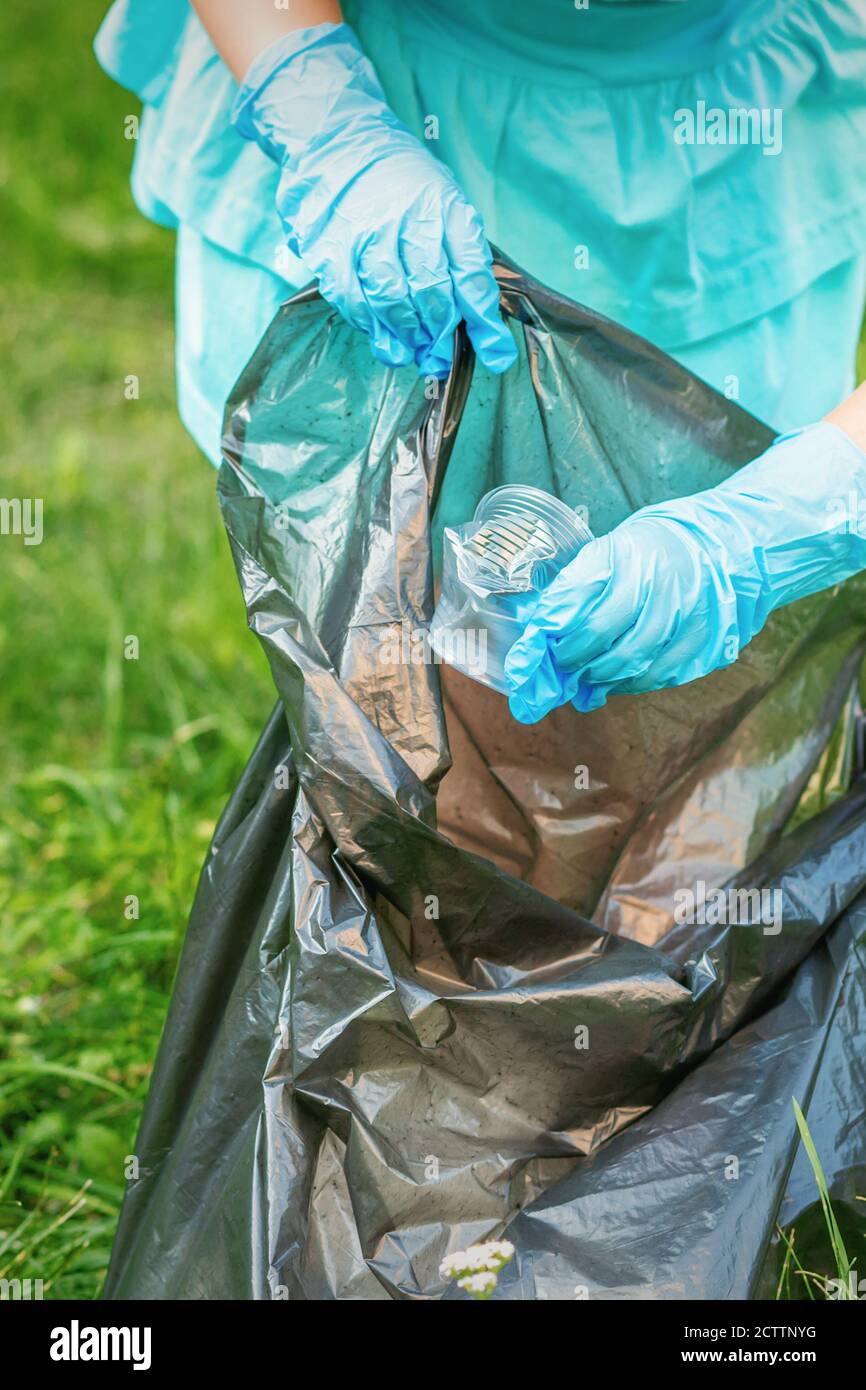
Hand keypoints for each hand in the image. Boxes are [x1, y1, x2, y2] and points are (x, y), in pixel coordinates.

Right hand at [232, 23, 515, 376]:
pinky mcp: (332, 246)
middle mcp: (409, 218)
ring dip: (408, 336)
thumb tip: (476, 318)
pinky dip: (371, 326)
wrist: (337, 137)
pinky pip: (354, 299)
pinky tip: (383, 337)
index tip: (496, 356)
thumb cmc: (399, 179)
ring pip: (393, 300)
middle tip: (441, 358)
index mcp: (445, 207)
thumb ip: (458, 254)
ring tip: (415, 352)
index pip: (471, 273)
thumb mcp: (442, 200)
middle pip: (433, 292)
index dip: (484, 320)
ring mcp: (368, 232)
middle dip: (441, 335)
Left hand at [505, 422, 865, 721]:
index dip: (547, 633)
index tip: (531, 649)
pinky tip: (617, 678)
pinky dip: (629, 683)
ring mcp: (682, 619)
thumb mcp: (616, 547)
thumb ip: (580, 583)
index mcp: (627, 556)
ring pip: (625, 665)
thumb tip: (538, 623)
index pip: (573, 602)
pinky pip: (655, 676)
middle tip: (556, 666)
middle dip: (569, 659)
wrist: (732, 548)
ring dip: (596, 676)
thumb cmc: (661, 547)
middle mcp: (655, 587)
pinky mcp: (701, 645)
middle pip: (597, 640)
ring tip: (584, 675)